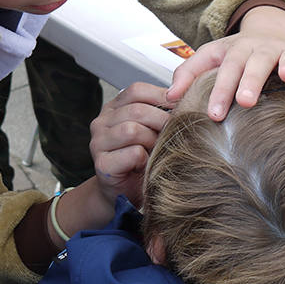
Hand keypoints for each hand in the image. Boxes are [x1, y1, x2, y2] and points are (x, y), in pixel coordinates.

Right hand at [88, 81, 172, 204]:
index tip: (180, 106)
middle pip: (137, 110)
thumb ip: (160, 112)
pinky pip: (132, 153)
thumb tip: (186, 96)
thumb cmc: (140, 161)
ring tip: (157, 151)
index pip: (136, 90)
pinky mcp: (102, 164)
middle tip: (174, 134)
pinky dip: (146, 159)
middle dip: (162, 122)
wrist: (124, 193)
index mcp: (113, 109)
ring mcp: (98, 143)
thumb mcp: (151, 129)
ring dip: (152, 142)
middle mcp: (101, 122)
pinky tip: (146, 165)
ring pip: (132, 130)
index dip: (161, 96)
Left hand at [166, 5, 284, 120]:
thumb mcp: (211, 58)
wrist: (271, 31)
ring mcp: (283, 52)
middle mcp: (259, 50)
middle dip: (250, 81)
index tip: (213, 114)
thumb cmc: (237, 54)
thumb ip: (188, 74)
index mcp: (235, 52)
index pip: (224, 71)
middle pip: (253, 64)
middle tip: (246, 102)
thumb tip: (169, 98)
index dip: (219, 91)